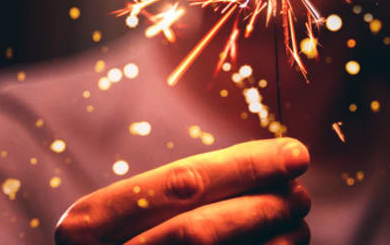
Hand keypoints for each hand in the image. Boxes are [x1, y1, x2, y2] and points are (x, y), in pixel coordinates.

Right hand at [54, 137, 310, 244]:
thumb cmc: (125, 244)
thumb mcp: (127, 218)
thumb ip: (180, 194)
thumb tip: (274, 164)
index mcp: (88, 224)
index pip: (181, 183)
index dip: (245, 166)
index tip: (295, 153)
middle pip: (200, 229)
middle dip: (261, 208)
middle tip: (301, 195)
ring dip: (270, 242)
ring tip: (296, 225)